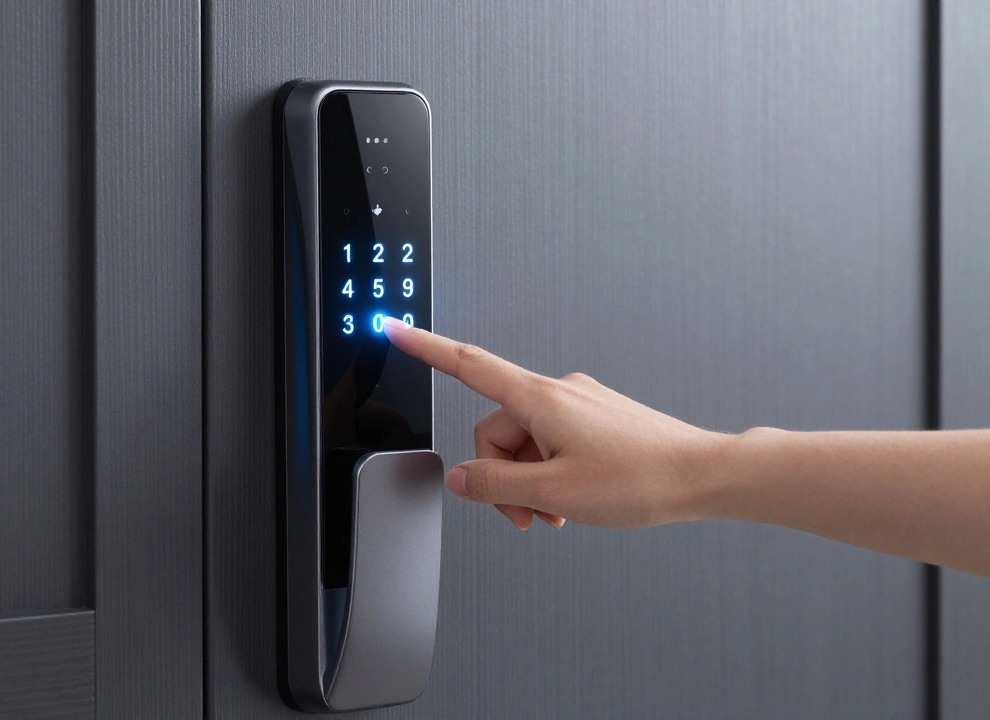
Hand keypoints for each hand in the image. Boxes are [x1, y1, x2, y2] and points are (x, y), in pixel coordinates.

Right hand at [383, 317, 723, 529]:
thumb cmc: (643, 478)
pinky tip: (573, 502)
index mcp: (541, 399)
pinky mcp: (596, 419)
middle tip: (528, 516)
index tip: (395, 330)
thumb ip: (497, 486)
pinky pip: (553, 444)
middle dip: (502, 477)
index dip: (426, 348)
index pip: (468, 365)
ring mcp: (579, 404)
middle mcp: (558, 392)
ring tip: (558, 514)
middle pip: (497, 430)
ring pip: (526, 444)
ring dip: (531, 482)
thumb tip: (461, 478)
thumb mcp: (555, 493)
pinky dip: (553, 475)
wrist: (703, 475)